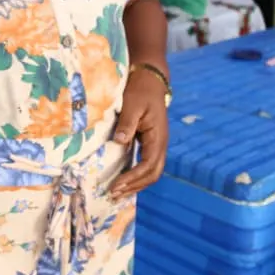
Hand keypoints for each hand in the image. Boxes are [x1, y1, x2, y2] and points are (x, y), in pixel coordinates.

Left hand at [109, 67, 169, 198]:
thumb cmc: (140, 90)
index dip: (132, 178)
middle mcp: (160, 144)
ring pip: (151, 172)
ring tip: (117, 193)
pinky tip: (123, 180)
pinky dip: (136, 175)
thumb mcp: (132, 104)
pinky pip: (146, 164)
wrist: (149, 79)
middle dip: (134, 187)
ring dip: (135, 184)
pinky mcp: (150, 142)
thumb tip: (120, 141)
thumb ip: (127, 123)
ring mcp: (156, 144)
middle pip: (152, 174)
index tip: (116, 185)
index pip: (148, 165)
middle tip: (114, 195)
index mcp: (158, 137)